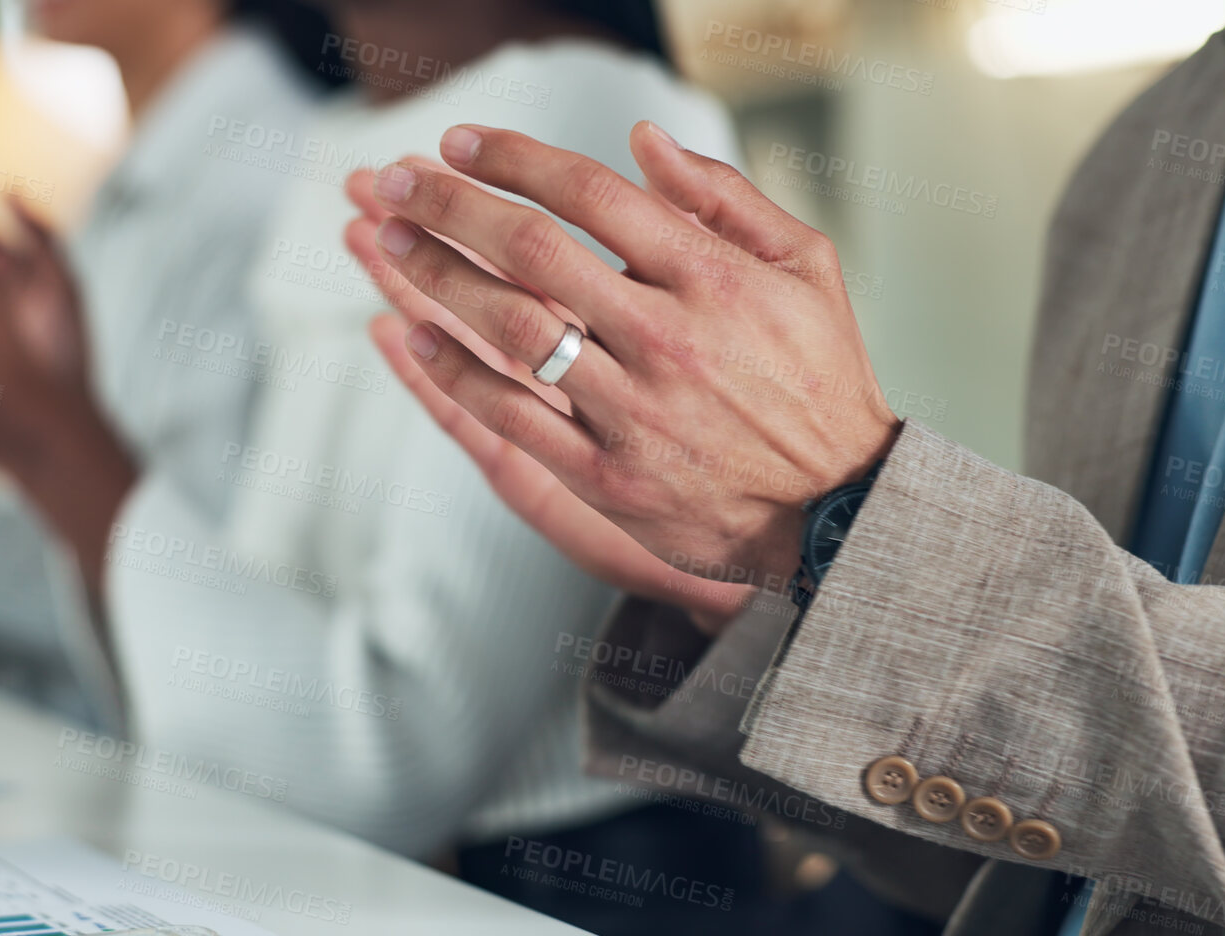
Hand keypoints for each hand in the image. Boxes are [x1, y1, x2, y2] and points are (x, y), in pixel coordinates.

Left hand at [358, 124, 899, 591]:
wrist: (837, 506)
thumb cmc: (819, 376)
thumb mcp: (805, 266)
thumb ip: (724, 197)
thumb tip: (642, 141)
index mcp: (712, 277)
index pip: (590, 195)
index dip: (514, 159)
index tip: (462, 143)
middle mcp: (666, 337)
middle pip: (532, 250)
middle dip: (450, 206)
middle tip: (396, 179)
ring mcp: (631, 410)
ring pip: (510, 329)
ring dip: (435, 277)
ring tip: (386, 239)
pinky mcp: (605, 475)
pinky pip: (511, 416)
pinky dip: (455, 372)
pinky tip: (413, 333)